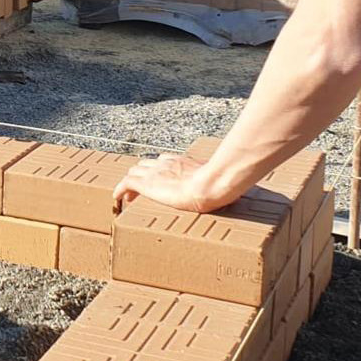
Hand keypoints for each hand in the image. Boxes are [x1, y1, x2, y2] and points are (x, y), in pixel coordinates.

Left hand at [111, 154, 237, 214]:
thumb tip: (243, 177)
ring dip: (130, 184)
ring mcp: (155, 172)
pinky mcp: (147, 183)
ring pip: (134, 173)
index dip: (158, 170)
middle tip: (138, 190)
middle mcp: (166, 163)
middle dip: (141, 175)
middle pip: (146, 165)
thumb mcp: (222, 178)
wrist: (211, 184)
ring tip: (127, 198)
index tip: (158, 179)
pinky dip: (120, 190)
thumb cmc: (221, 183)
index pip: (164, 161)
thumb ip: (226, 176)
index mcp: (183, 162)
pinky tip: (116, 199)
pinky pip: (126, 184)